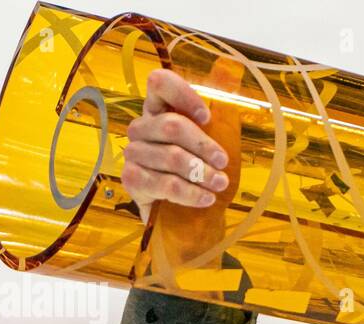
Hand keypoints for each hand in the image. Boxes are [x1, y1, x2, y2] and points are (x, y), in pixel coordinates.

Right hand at [121, 69, 229, 223]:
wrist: (183, 215)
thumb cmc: (199, 172)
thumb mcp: (214, 141)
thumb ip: (220, 111)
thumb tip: (231, 68)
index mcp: (159, 109)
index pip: (159, 83)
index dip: (183, 95)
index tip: (208, 118)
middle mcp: (142, 128)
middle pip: (171, 125)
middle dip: (204, 145)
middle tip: (223, 163)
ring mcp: (134, 154)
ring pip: (172, 158)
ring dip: (202, 173)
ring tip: (220, 184)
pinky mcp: (132, 181)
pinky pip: (166, 184)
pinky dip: (191, 193)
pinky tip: (206, 198)